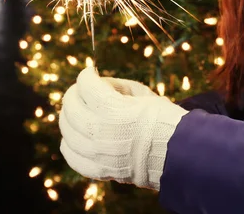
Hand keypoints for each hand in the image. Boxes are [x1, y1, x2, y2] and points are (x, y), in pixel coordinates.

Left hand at [59, 67, 187, 189]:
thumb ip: (116, 86)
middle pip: (71, 107)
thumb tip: (98, 85)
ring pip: (67, 131)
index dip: (86, 75)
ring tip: (76, 112)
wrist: (176, 153)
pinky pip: (72, 156)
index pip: (86, 86)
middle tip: (79, 90)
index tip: (90, 73)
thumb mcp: (142, 93)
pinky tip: (74, 137)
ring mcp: (97, 153)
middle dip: (73, 94)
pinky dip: (69, 143)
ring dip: (68, 117)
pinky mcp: (99, 170)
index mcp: (113, 109)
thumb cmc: (162, 118)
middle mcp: (100, 131)